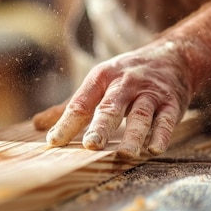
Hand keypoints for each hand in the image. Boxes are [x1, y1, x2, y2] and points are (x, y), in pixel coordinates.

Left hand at [45, 41, 193, 158]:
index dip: (67, 123)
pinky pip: (167, 119)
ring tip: (125, 154)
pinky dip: (162, 134)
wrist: (172, 56)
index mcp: (101, 78)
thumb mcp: (98, 83)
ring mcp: (150, 93)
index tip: (53, 142)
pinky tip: (154, 149)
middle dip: (101, 126)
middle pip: (111, 107)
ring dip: (134, 135)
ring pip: (141, 115)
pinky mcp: (172, 102)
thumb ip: (70, 106)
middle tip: (90, 145)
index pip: (81, 103)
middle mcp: (125, 83)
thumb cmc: (127, 76)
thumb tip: (37, 124)